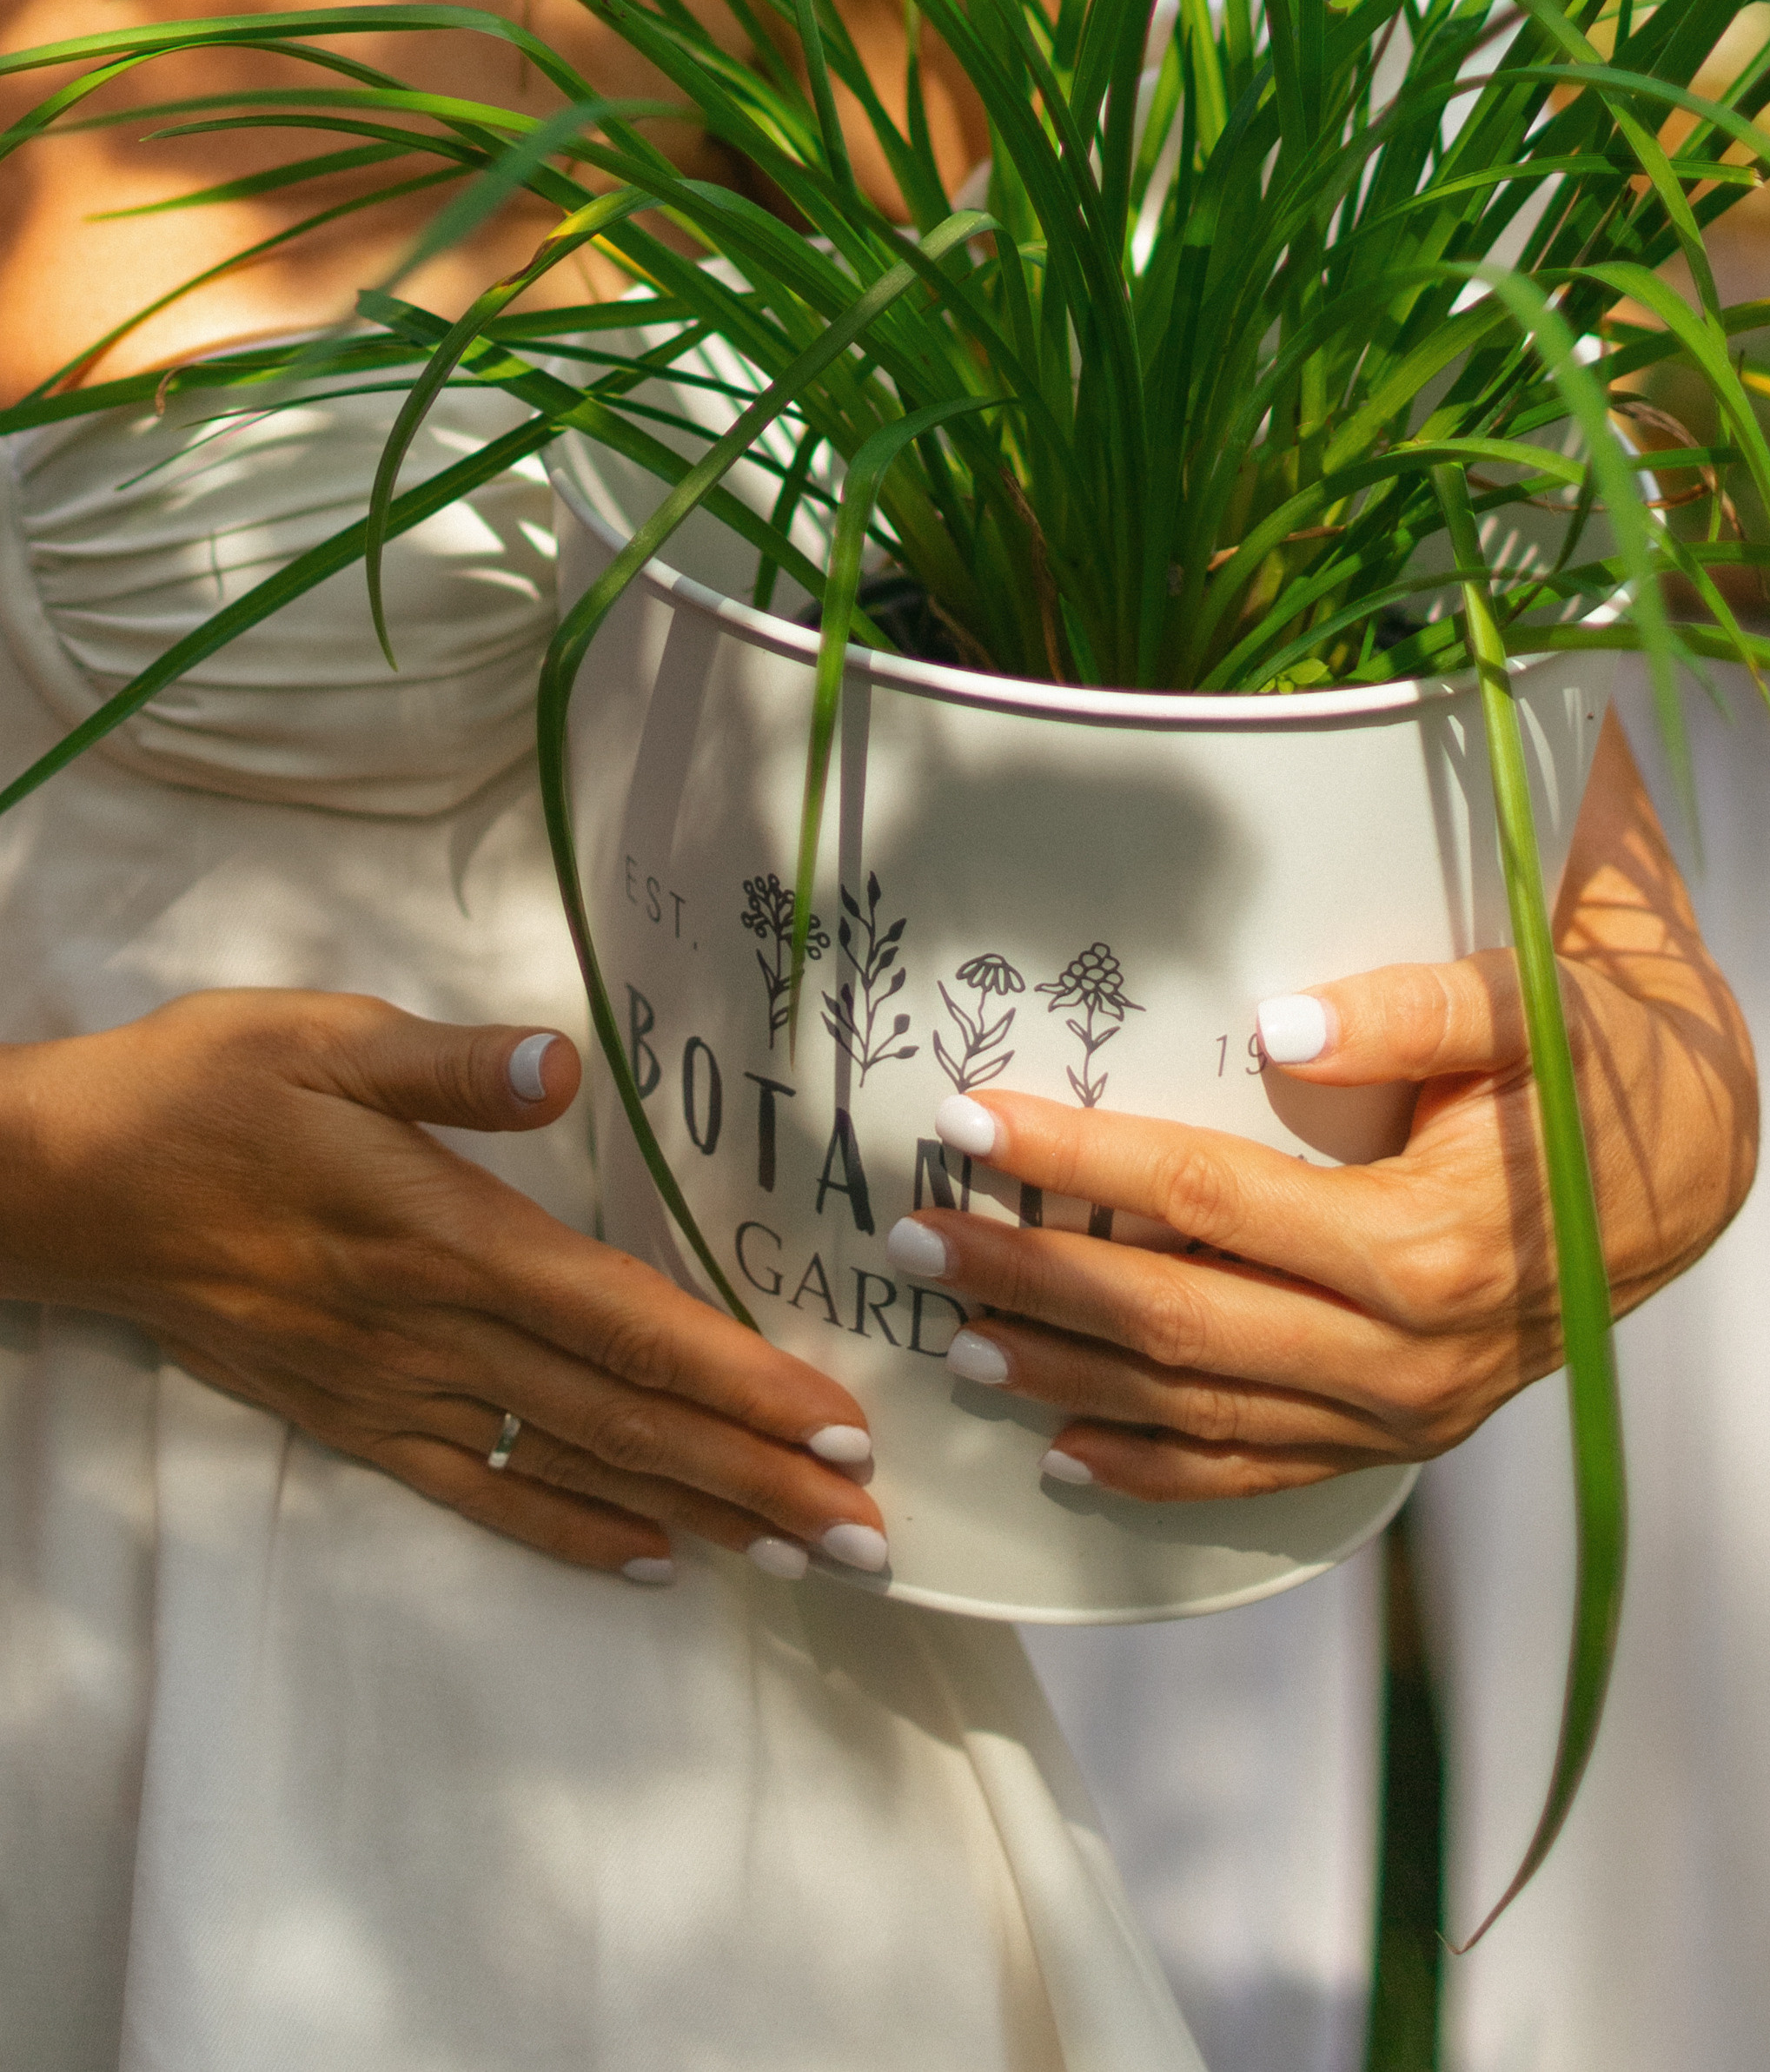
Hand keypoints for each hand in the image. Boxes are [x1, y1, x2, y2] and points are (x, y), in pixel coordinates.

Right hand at [0, 991, 884, 1578]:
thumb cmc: (207, 1089)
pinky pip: (479, 1488)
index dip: (733, 1377)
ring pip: (570, 1463)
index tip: (833, 1423)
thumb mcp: (324, 1034)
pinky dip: (571, 1527)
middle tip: (867, 1533)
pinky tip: (652, 1557)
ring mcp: (390, 1387)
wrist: (70, 1189)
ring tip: (800, 1555)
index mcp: (442, 1234)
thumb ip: (450, 1059)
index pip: (619, 1319)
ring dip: (694, 1511)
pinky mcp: (353, 1416)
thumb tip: (559, 1061)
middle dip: (753, 1475)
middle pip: (621, 1415)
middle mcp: (429, 1331)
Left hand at [884, 713, 1757, 1500]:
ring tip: (955, 1332)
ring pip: (1203, 1411)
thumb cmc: (1598, 1059)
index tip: (966, 1119)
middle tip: (914, 1236)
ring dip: (1069, 1375)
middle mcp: (1410, 1352)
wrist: (1698, 1163)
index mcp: (1426, 1240)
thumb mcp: (1533, 1004)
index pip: (1208, 1197)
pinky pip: (1265, 1475)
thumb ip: (1418, 1008)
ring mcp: (1408, 1410)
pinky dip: (1160, 1474)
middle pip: (1177, 1320)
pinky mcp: (1410, 1436)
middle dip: (1034, 1277)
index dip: (1079, 1160)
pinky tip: (1067, 1455)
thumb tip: (1282, 1025)